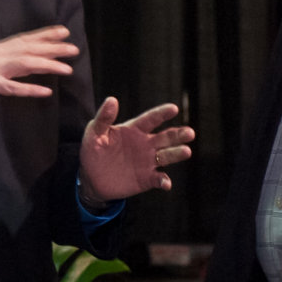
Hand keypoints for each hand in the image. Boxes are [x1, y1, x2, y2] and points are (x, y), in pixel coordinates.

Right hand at [0, 26, 77, 123]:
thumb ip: (4, 63)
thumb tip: (26, 61)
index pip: (24, 39)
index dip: (45, 35)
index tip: (64, 31)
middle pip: (28, 48)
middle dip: (53, 47)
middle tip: (73, 48)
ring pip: (24, 63)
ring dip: (47, 65)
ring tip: (67, 68)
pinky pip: (12, 87)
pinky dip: (30, 89)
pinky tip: (46, 91)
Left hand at [78, 98, 194, 202]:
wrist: (91, 178)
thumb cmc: (93, 150)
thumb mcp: (94, 132)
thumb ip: (104, 117)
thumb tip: (112, 99)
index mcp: (134, 129)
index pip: (151, 119)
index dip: (162, 114)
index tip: (173, 108)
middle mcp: (145, 144)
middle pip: (166, 137)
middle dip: (178, 135)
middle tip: (190, 133)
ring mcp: (147, 161)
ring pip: (166, 156)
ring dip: (176, 154)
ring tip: (186, 151)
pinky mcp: (146, 179)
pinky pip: (158, 179)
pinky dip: (164, 181)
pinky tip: (166, 182)